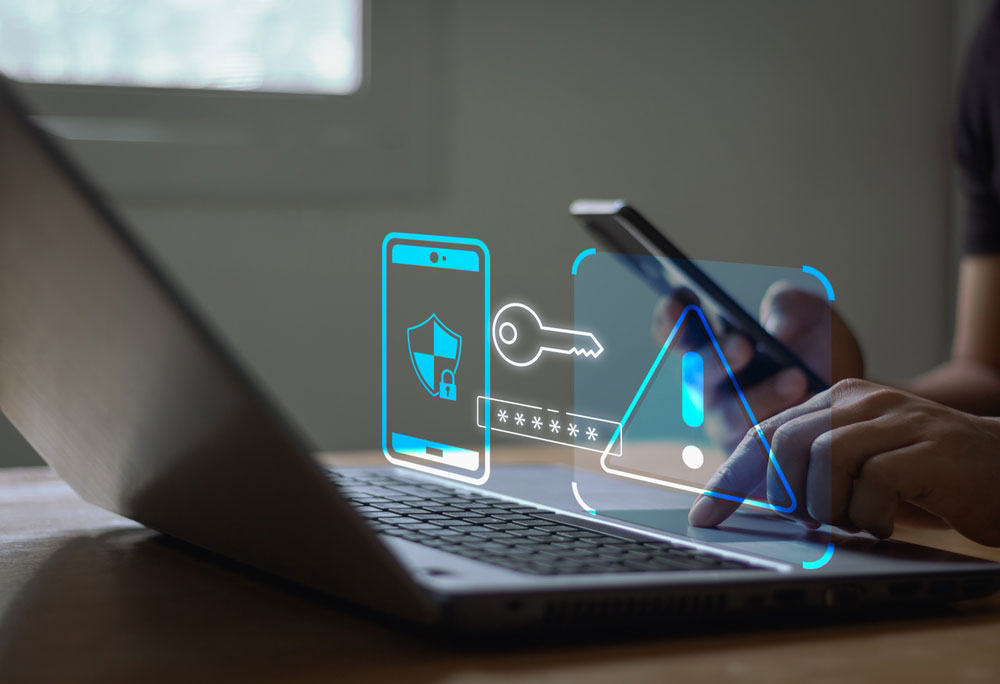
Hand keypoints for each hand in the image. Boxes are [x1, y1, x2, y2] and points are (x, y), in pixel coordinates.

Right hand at [652, 283, 862, 449]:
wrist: (853, 404)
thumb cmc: (821, 355)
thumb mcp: (813, 316)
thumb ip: (791, 305)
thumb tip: (777, 326)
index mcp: (713, 341)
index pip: (678, 328)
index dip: (671, 316)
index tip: (679, 301)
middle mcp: (711, 381)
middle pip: (694, 370)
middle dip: (714, 357)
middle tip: (742, 345)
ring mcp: (726, 418)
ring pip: (726, 412)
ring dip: (758, 396)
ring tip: (795, 378)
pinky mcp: (748, 453)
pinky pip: (753, 445)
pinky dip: (780, 421)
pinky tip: (806, 402)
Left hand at [688, 379, 999, 546]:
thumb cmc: (927, 475)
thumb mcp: (861, 466)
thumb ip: (814, 469)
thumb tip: (758, 498)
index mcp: (837, 401)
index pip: (766, 434)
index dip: (731, 478)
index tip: (705, 517)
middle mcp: (861, 401)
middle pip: (785, 443)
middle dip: (784, 496)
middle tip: (809, 521)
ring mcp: (895, 420)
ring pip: (822, 460)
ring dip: (828, 506)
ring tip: (856, 521)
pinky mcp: (926, 448)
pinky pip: (871, 483)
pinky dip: (870, 516)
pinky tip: (887, 524)